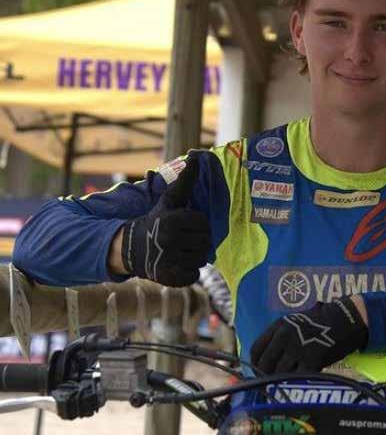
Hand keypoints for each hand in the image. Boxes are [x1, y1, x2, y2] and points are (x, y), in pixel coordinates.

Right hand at [120, 157, 210, 286]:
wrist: (131, 247)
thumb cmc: (157, 220)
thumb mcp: (169, 200)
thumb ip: (184, 181)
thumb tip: (195, 157)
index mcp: (172, 220)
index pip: (203, 223)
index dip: (197, 224)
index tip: (186, 225)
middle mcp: (170, 240)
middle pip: (205, 242)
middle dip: (198, 240)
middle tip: (184, 239)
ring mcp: (169, 261)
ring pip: (201, 259)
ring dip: (194, 256)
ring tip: (180, 251)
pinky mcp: (169, 278)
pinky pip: (194, 276)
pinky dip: (189, 272)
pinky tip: (177, 264)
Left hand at [250, 296, 367, 373]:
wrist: (344, 319)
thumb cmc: (320, 321)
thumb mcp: (294, 322)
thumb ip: (279, 336)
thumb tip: (267, 357)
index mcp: (278, 326)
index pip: (256, 349)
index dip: (255, 364)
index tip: (258, 371)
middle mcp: (284, 336)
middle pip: (265, 364)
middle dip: (266, 375)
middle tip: (271, 381)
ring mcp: (297, 348)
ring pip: (280, 373)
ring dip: (281, 380)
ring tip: (286, 382)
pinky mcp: (312, 360)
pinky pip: (298, 377)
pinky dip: (296, 382)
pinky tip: (299, 382)